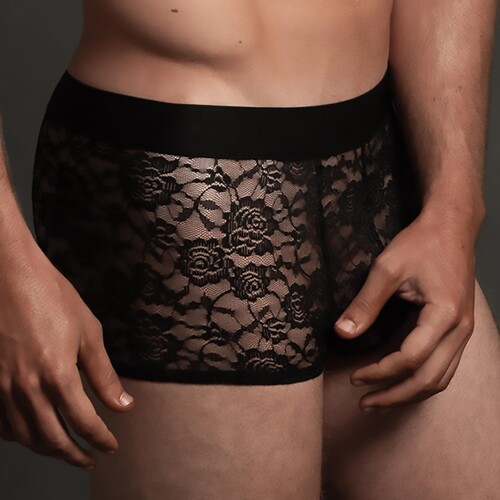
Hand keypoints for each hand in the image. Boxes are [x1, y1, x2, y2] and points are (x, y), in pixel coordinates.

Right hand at [0, 238, 134, 468]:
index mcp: (57, 375)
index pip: (83, 422)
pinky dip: (17, 436)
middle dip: (74, 454)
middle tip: (90, 459)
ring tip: (65, 450)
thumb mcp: (89, 333)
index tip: (111, 446)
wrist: (9, 276)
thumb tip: (123, 405)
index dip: (100, 438)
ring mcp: (2, 386)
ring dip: (47, 449)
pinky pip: (0, 422)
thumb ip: (104, 374)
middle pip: (51, 438)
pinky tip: (29, 433)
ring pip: (23, 435)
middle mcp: (27, 388)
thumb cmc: (53, 298)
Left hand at [333, 209, 477, 412]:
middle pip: (430, 380)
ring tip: (380, 400)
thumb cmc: (421, 243)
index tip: (355, 377)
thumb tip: (342, 333)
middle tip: (365, 403)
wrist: (452, 226)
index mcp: (444, 315)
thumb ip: (365, 304)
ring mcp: (464, 331)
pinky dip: (423, 381)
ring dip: (410, 394)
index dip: (379, 372)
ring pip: (441, 378)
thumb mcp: (387, 269)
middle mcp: (461, 330)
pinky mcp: (460, 329)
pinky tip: (401, 382)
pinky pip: (445, 366)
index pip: (409, 358)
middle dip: (395, 395)